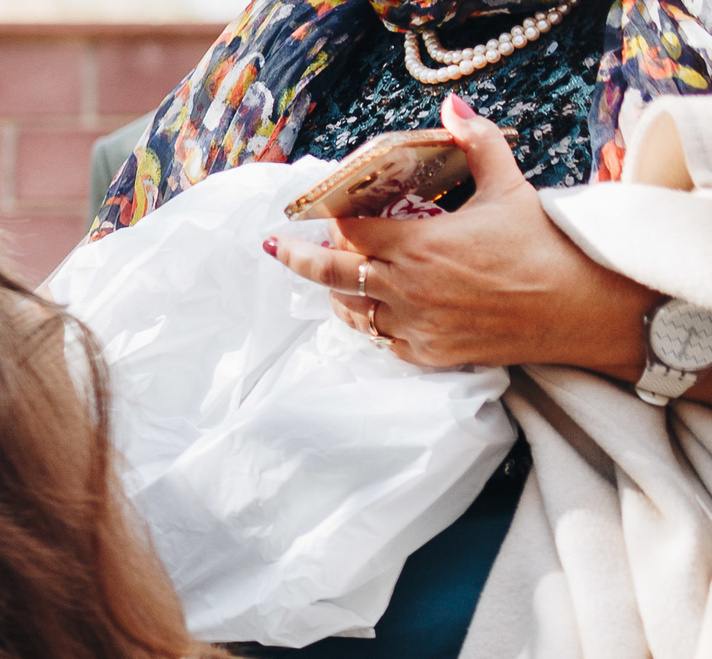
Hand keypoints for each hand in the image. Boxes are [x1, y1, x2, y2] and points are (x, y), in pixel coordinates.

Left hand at [268, 94, 656, 375]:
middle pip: (330, 274)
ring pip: (350, 311)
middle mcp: (406, 289)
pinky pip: (378, 340)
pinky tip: (365, 308)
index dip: (329, 217)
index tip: (315, 208)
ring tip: (326, 275)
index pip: (350, 230)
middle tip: (275, 246)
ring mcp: (413, 326)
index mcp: (419, 245)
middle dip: (297, 258)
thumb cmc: (546, 247)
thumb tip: (452, 108)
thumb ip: (477, 144)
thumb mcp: (511, 187)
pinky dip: (367, 321)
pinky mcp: (426, 354)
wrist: (580, 309)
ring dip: (334, 292)